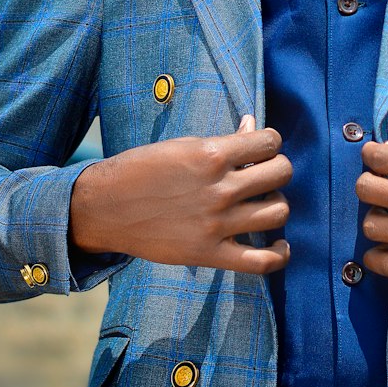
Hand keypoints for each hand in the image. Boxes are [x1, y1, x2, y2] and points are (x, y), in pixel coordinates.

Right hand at [70, 114, 291, 273]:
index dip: (270, 142)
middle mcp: (219, 188)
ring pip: (278, 212)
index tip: (260, 149)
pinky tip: (280, 244)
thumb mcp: (183, 145)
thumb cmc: (143, 169)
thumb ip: (223, 140)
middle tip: (263, 175)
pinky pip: (261, 261)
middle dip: (277, 169)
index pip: (269, 141)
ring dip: (277, 204)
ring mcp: (216, 224)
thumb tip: (253, 125)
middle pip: (281, 174)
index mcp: (212, 154)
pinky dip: (279, 254)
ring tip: (264, 203)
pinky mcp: (209, 254)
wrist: (106, 207)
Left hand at [356, 141, 387, 277]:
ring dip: (372, 219)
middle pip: (367, 190)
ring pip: (372, 226)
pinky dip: (377, 259)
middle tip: (375, 186)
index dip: (370, 156)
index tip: (373, 159)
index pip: (380, 157)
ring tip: (383, 218)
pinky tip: (379, 251)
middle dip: (366, 184)